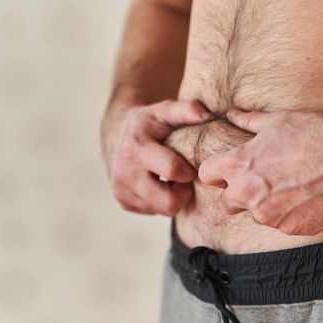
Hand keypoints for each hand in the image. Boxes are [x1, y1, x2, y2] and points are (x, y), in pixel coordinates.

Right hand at [104, 100, 209, 215]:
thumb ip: (185, 110)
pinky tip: (160, 184)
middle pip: (168, 203)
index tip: (190, 165)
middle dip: (182, 192)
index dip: (188, 171)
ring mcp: (122, 191)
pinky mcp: (123, 202)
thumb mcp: (164, 111)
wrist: (118, 134)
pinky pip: (154, 212)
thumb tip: (205, 115)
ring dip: (172, 197)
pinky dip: (161, 201)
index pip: (172, 170)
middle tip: (184, 177)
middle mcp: (125, 173)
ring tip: (172, 179)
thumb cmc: (150, 123)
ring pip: (163, 210)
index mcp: (137, 149)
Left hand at [198, 108, 322, 234]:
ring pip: (257, 215)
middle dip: (238, 194)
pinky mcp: (292, 228)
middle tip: (262, 182)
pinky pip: (283, 224)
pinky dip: (291, 215)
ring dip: (267, 205)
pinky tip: (308, 197)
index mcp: (239, 166)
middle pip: (227, 203)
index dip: (216, 173)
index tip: (227, 172)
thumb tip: (231, 114)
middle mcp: (248, 195)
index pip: (206, 175)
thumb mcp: (276, 121)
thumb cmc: (313, 131)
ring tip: (292, 187)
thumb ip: (248, 121)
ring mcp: (270, 216)